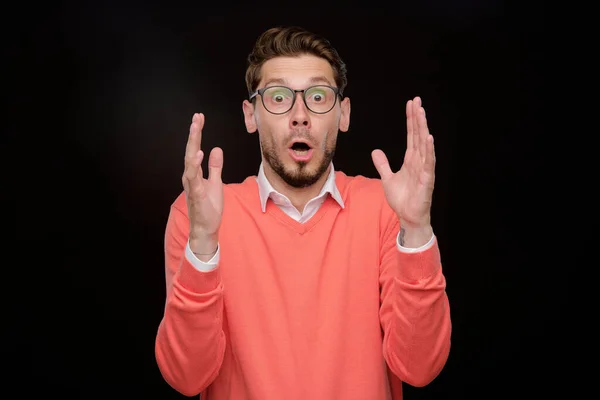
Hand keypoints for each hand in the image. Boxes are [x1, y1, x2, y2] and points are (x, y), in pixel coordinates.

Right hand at [182, 113, 223, 255]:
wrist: (205, 229)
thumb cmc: (208, 207)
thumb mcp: (216, 183)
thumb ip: (215, 167)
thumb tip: (216, 149)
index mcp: (194, 173)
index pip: (195, 149)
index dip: (197, 133)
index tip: (199, 117)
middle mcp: (190, 177)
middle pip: (190, 151)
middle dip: (193, 134)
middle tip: (196, 118)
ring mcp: (191, 186)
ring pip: (189, 162)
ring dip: (192, 145)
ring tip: (196, 130)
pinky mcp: (196, 195)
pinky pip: (194, 178)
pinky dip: (195, 166)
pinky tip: (198, 154)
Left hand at [371, 97, 434, 229]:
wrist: (408, 216)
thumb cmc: (402, 199)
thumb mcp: (387, 178)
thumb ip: (383, 164)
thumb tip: (376, 151)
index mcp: (411, 159)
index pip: (411, 135)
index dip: (411, 120)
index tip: (410, 105)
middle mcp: (419, 161)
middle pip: (418, 135)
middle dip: (417, 118)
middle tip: (416, 101)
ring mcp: (424, 169)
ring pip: (424, 145)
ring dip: (423, 128)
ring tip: (422, 113)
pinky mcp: (426, 179)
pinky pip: (428, 163)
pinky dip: (429, 150)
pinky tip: (429, 138)